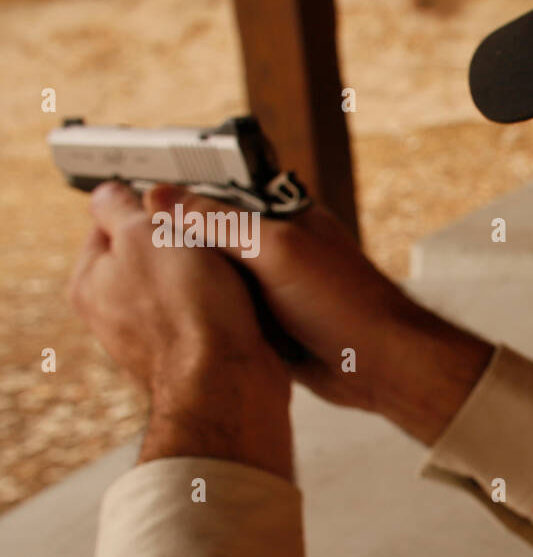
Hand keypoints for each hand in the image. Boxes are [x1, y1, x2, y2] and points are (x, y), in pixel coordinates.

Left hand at [68, 182, 292, 477]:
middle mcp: (117, 312)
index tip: (176, 202)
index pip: (111, 222)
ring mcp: (157, 336)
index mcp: (92, 280)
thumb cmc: (188, 312)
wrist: (230, 383)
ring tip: (231, 269)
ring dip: (210, 272)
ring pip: (186, 282)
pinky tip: (242, 301)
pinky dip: (228, 302)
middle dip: (182, 241)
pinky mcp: (196, 353)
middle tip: (207, 235)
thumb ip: (122, 208)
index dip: (147, 205)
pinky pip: (213, 311)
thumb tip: (109, 194)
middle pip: (153, 253)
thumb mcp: (146, 234)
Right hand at [148, 185, 492, 445]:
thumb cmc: (343, 301)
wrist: (380, 364)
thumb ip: (220, 223)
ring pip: (217, 281)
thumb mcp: (276, 250)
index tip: (136, 197)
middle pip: (213, 239)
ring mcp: (275, 290)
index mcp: (285, 217)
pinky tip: (176, 320)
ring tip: (142, 279)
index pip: (221, 192)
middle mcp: (279, 249)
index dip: (180, 195)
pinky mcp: (274, 326)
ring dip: (192, 284)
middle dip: (179, 243)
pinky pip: (229, 316)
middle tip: (128, 242)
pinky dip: (209, 317)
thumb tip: (163, 197)